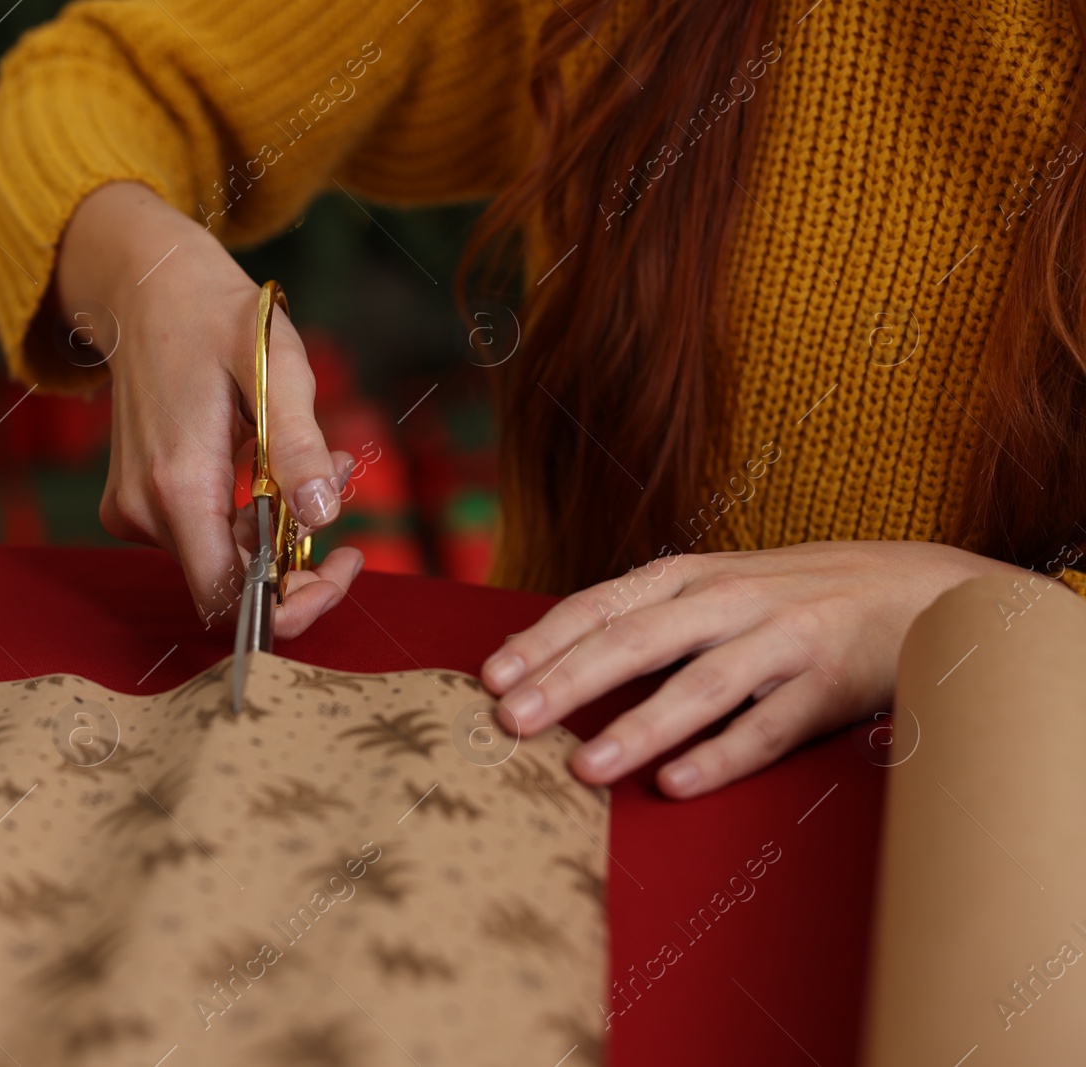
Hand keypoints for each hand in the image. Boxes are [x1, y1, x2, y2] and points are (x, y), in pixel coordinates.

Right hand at [55, 182, 361, 636]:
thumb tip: (323, 516)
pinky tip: (274, 458)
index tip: (341, 567)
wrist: (147, 287)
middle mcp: (145, 509)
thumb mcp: (277, 367)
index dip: (291, 605)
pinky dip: (248, 512)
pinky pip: (202, 533)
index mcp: (179, 483)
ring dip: (281, 525)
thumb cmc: (219, 319)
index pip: (230, 599)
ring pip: (223, 557)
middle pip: (233, 584)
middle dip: (301, 554)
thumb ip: (298, 445)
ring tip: (322, 455)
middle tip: (344, 483)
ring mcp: (133, 508)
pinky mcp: (135, 502)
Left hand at [479, 541, 1035, 796]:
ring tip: (582, 768)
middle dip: (567, 681)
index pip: (601, 604)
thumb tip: (540, 656)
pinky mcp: (830, 685)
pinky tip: (675, 785)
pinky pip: (767, 728)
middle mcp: (731, 600)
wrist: (922, 592)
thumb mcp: (716, 587)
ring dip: (637, 727)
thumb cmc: (795, 597)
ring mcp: (784, 640)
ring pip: (699, 686)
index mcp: (692, 577)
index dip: (543, 639)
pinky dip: (720, 757)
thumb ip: (642, 615)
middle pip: (635, 641)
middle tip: (509, 721)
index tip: (490, 675)